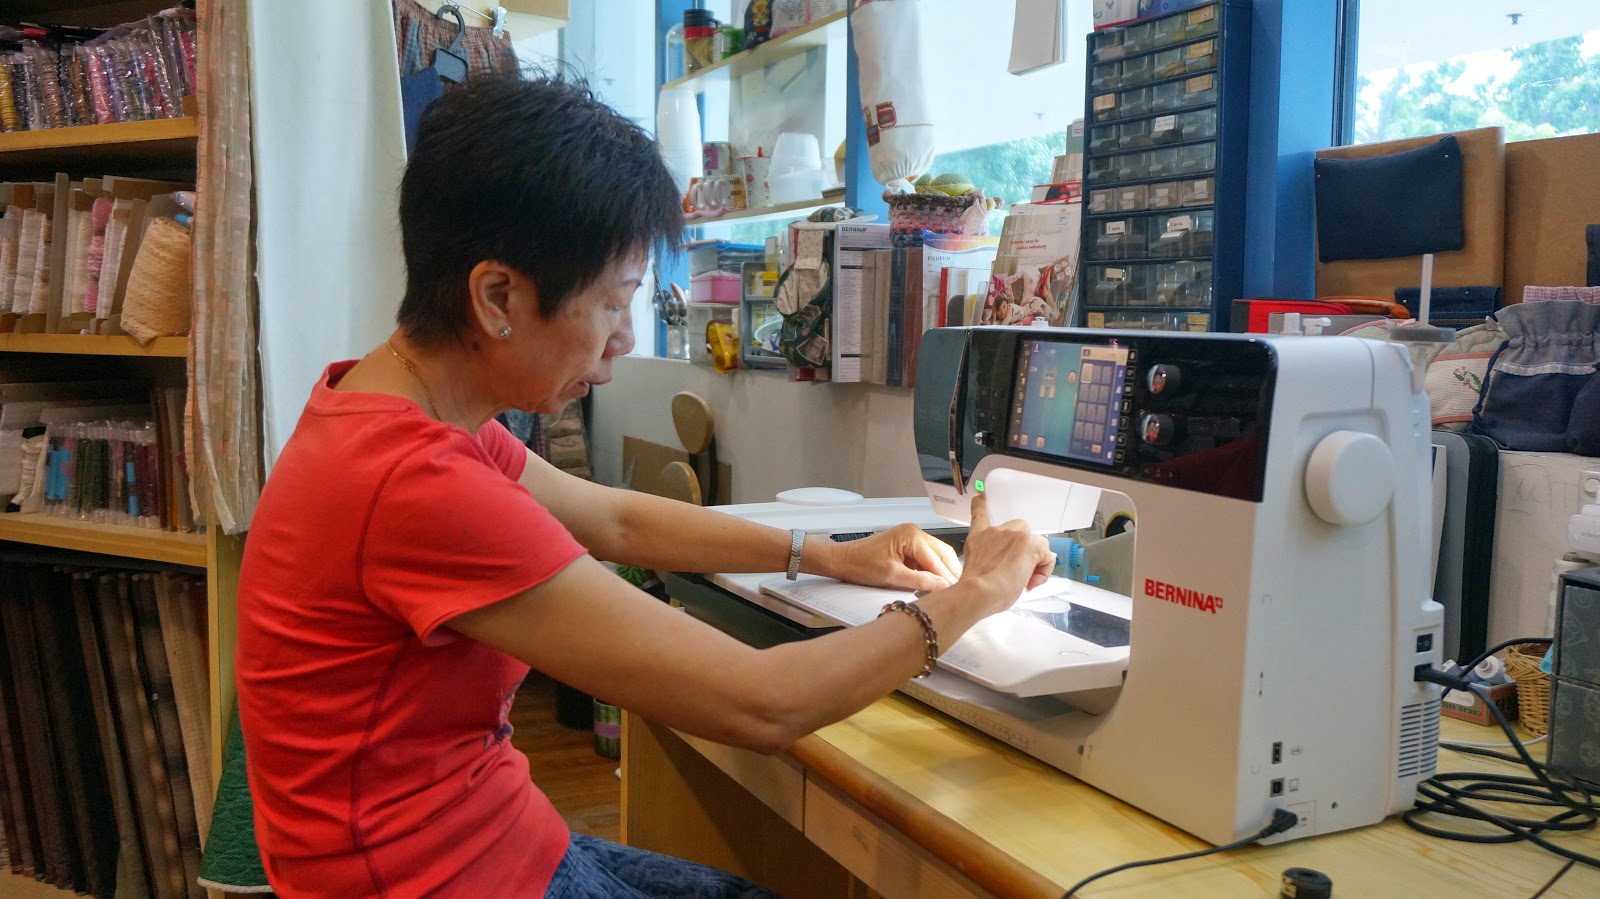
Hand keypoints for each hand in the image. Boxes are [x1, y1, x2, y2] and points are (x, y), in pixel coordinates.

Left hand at [826, 523, 962, 592]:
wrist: (842, 560)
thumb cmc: (860, 564)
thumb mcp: (892, 576)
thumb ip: (919, 581)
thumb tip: (942, 586)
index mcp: (912, 535)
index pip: (937, 559)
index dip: (947, 578)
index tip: (957, 593)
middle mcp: (915, 533)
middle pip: (943, 554)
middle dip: (950, 573)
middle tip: (959, 592)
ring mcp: (912, 539)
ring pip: (936, 557)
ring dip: (941, 572)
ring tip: (948, 591)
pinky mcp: (908, 547)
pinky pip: (926, 559)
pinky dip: (931, 571)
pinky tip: (934, 585)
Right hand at [957, 491, 1054, 614]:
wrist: (978, 593)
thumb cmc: (975, 589)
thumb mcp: (974, 568)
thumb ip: (988, 561)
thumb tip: (1005, 569)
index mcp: (979, 537)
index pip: (979, 514)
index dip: (980, 505)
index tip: (979, 498)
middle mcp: (996, 532)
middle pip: (1020, 531)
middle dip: (1023, 549)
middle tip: (1017, 572)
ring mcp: (1014, 535)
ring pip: (1036, 544)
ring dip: (1035, 562)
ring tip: (1024, 580)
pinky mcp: (1030, 544)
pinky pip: (1047, 555)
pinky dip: (1044, 570)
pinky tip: (1032, 582)